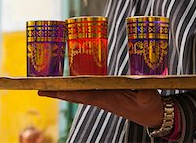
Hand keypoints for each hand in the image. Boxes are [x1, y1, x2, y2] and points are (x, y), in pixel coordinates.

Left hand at [38, 89, 162, 127]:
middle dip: (58, 92)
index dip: (68, 92)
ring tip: (50, 84)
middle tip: (40, 88)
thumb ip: (145, 94)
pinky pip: (89, 89)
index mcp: (108, 100)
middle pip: (76, 94)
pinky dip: (78, 86)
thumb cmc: (151, 106)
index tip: (52, 90)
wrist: (155, 115)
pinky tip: (72, 81)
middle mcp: (102, 98)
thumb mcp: (149, 99)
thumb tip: (142, 91)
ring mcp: (104, 97)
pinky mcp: (108, 94)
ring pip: (80, 92)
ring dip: (65, 89)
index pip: (83, 95)